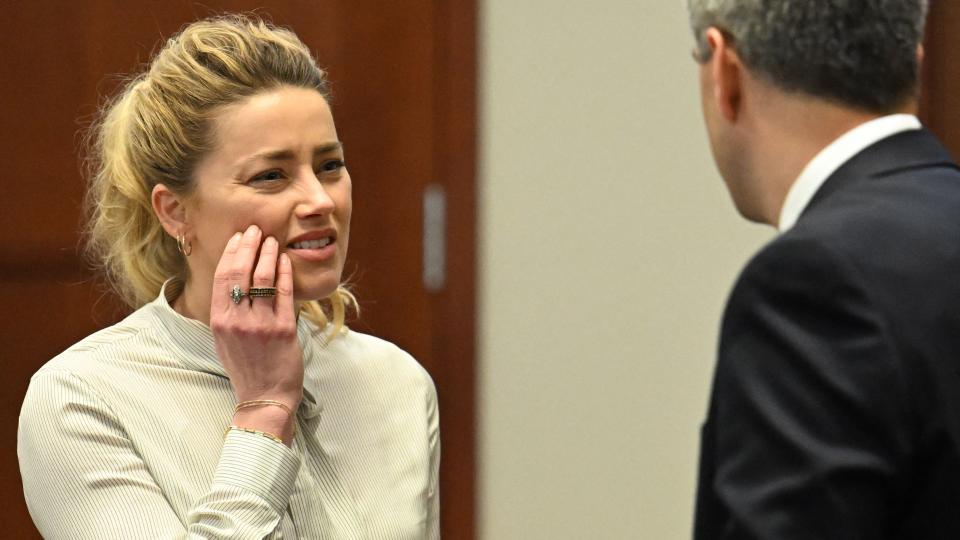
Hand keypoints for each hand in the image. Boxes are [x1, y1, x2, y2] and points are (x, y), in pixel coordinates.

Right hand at [210, 224, 301, 443]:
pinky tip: (285, 261)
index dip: (231, 253)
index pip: (222, 277)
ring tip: (272, 241)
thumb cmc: (246, 367)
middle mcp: (237, 321)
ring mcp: (260, 324)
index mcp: (219, 321)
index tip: (238, 237)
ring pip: (263, 278)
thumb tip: (235, 279)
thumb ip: (228, 311)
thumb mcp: (225, 339)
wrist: (265, 397)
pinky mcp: (283, 329)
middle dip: (248, 245)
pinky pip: (283, 293)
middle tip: (256, 230)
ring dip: (268, 254)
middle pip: (240, 272)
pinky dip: (284, 273)